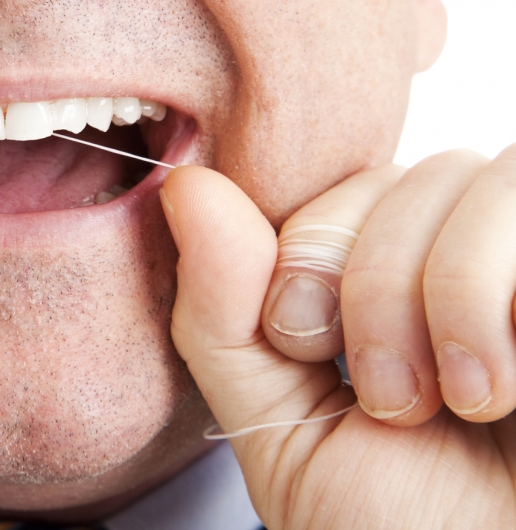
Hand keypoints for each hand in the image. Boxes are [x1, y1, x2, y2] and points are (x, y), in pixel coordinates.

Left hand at [162, 154, 515, 528]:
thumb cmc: (396, 528)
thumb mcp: (278, 424)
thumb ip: (222, 312)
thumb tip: (186, 184)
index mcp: (385, 283)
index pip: (334, 186)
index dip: (304, 249)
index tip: (304, 346)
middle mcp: (465, 260)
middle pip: (403, 177)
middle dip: (370, 284)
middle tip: (388, 398)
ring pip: (468, 176)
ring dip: (442, 290)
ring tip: (455, 401)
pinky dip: (487, 292)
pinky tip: (502, 391)